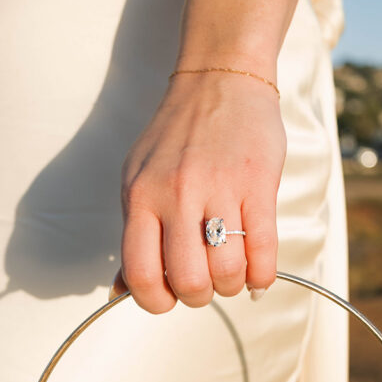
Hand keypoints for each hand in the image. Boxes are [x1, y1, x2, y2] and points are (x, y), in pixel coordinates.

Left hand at [113, 73, 285, 312]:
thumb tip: (119, 291)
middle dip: (199, 296)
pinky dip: (262, 276)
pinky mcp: (258, 184)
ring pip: (226, 272)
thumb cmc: (177, 136)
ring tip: (231, 271)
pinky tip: (258, 273)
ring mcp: (219, 189)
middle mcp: (176, 195)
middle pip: (189, 281)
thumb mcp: (139, 179)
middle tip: (205, 282)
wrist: (220, 79)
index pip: (141, 274)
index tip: (170, 295)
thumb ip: (133, 234)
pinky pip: (263, 251)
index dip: (157, 301)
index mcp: (140, 197)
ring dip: (231, 285)